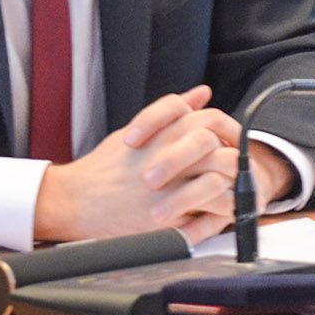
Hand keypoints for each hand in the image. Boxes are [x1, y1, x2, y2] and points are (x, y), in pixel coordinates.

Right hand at [33, 86, 245, 243]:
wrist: (75, 200)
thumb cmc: (105, 167)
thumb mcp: (138, 129)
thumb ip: (174, 112)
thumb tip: (203, 93)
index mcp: (163, 135)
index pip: (211, 119)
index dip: (230, 128)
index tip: (234, 140)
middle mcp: (168, 160)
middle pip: (219, 150)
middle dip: (235, 158)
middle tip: (240, 167)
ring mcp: (168, 192)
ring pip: (218, 183)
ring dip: (232, 188)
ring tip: (234, 192)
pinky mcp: (166, 221)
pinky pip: (206, 218)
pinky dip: (220, 215)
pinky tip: (221, 213)